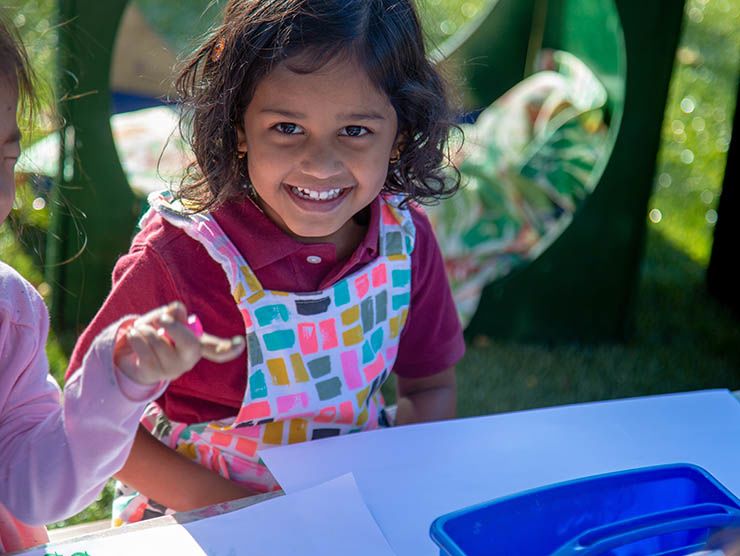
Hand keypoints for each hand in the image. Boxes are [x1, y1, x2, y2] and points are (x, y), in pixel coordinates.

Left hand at [114, 301, 244, 384]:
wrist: (133, 356)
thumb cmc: (157, 334)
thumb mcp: (167, 319)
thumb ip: (174, 314)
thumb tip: (176, 309)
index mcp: (197, 345)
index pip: (217, 349)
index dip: (229, 347)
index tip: (240, 343)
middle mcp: (189, 360)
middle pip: (189, 344)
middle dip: (174, 328)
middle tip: (161, 318)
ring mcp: (172, 369)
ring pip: (159, 342)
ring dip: (146, 328)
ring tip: (142, 329)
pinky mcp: (153, 373)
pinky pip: (143, 349)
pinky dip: (136, 336)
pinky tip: (136, 336)